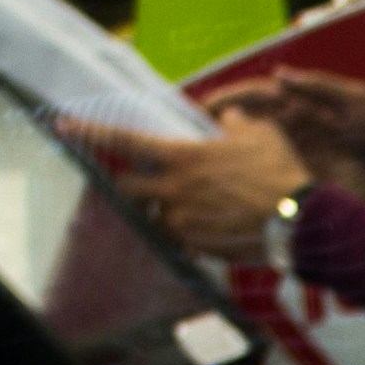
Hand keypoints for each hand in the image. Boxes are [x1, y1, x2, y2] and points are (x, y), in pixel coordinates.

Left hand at [73, 105, 309, 260]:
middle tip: (146, 182)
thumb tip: (225, 117)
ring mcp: (183, 223)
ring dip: (169, 210)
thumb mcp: (261, 133)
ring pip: (158, 216)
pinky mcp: (198, 248)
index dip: (90, 133)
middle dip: (130, 185)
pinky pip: (184, 238)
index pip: (124, 142)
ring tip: (202, 207)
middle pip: (128, 189)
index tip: (64, 126)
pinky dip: (194, 231)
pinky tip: (218, 225)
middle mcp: (174, 192)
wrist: (299, 221)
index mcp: (182, 158)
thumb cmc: (280, 172)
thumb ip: (235, 123)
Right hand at [199, 68, 364, 209]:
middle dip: (216, 135)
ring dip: (228, 167)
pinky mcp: (306, 189)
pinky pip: (271, 189)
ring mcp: (297, 163)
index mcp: (302, 108)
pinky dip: (251, 194)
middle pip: (245, 131)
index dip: (228, 101)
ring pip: (253, 162)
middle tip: (188, 144)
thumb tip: (279, 75)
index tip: (203, 107)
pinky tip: (232, 200)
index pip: (256, 99)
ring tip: (201, 174)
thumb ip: (318, 88)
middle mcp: (293, 135)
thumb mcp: (358, 103)